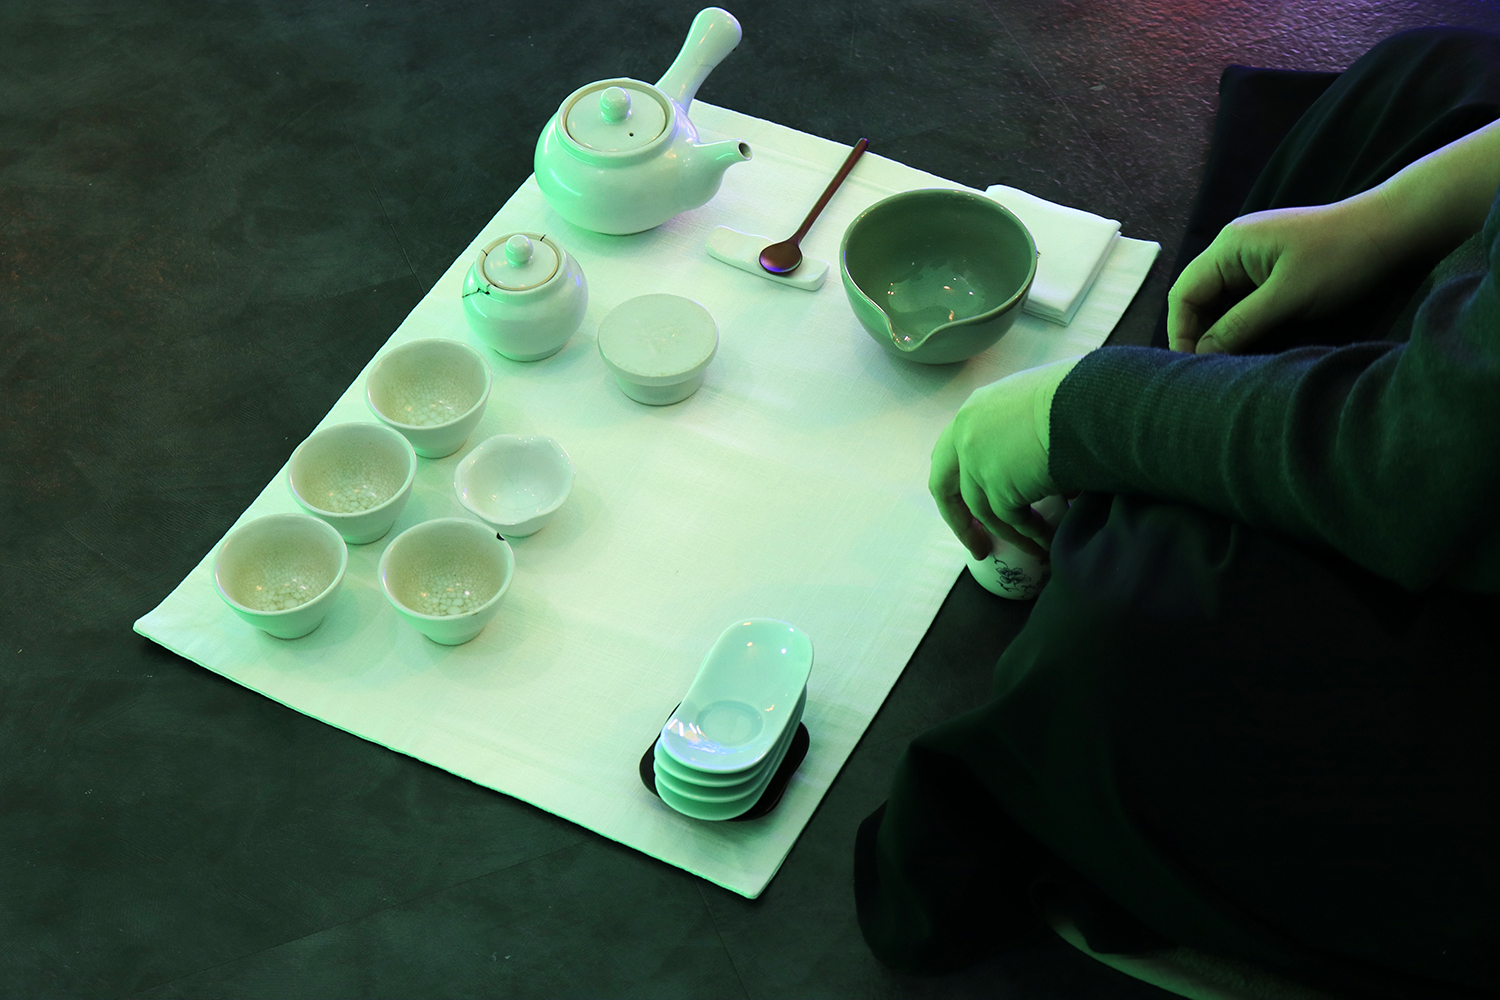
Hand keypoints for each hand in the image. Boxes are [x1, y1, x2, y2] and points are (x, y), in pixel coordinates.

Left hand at [929, 357, 1081, 560]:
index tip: (968, 506)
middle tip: (978, 546)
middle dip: (959, 522)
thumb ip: (1019, 430)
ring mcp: (977, 462)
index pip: (950, 453)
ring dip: (1008, 536)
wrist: (1092, 404)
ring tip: (1032, 549)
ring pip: (984, 511)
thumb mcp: (1035, 404)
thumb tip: (1033, 464)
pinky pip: (1012, 520)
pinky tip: (1046, 544)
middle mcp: (966, 434)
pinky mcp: (999, 487)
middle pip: (945, 488)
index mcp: (975, 410)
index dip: (958, 483)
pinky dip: (1030, 536)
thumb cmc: (1080, 396)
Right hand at [1166, 194, 1395, 354]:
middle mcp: (1235, 250)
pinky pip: (1246, 302)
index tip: (1192, 370)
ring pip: (1223, 305)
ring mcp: (1255, 259)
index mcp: (1229, 246)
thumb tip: (1202, 356)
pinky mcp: (1275, 270)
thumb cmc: (1342, 257)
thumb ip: (1239, 326)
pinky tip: (1257, 346)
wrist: (1396, 229)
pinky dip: (1246, 326)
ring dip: (1226, 334)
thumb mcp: (1288, 297)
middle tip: (1213, 373)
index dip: (1182, 334)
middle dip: (1202, 337)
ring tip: (1235, 364)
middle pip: (1200, 300)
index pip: (1185, 295)